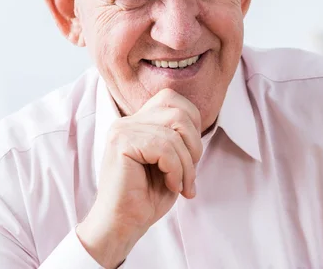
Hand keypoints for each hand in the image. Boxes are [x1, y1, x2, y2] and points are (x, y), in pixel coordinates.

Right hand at [77, 89, 202, 268]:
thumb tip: (200, 123)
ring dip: (186, 164)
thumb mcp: (172, 160)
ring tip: (181, 184)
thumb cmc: (148, 196)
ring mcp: (122, 130)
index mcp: (139, 121)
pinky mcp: (121, 144)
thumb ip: (180, 138)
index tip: (191, 154)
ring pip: (174, 134)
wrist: (123, 224)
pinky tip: (171, 185)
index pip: (172, 98)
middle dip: (193, 145)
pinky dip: (175, 170)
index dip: (192, 123)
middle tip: (189, 172)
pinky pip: (164, 148)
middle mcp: (128, 121)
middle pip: (178, 113)